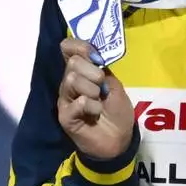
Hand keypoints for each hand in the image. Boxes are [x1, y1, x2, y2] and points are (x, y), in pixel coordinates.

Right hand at [57, 38, 134, 160]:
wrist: (119, 139)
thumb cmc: (117, 111)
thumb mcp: (115, 86)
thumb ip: (103, 70)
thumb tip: (93, 55)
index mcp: (81, 72)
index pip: (68, 48)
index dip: (79, 46)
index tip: (94, 55)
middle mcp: (69, 82)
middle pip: (73, 63)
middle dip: (93, 73)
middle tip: (102, 88)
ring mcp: (65, 99)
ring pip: (72, 80)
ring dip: (93, 91)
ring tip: (99, 103)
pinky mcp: (65, 116)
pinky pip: (78, 102)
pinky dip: (92, 107)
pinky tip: (95, 114)